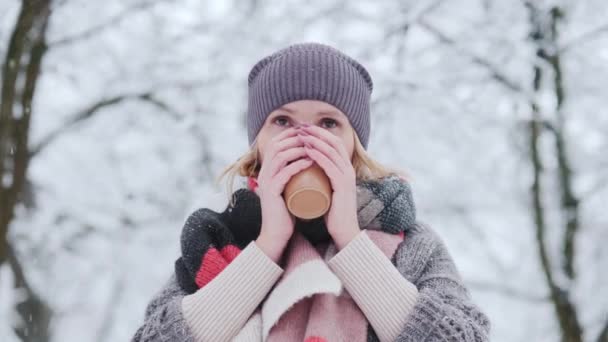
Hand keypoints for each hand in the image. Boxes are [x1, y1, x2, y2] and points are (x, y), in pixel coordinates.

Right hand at [255, 127, 313, 261]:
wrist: (277, 234)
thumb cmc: (286, 211)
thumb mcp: (288, 189)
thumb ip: (292, 177)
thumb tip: (308, 163)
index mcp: (267, 170)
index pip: (275, 144)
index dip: (290, 134)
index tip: (307, 132)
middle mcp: (263, 173)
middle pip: (277, 146)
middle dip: (295, 138)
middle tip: (312, 137)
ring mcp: (266, 182)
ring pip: (279, 156)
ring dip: (297, 148)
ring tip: (314, 148)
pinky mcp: (271, 192)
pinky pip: (283, 173)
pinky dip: (297, 165)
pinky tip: (309, 161)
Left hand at [297, 125, 360, 249]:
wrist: (343, 231)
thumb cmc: (332, 213)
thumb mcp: (326, 190)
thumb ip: (321, 180)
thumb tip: (305, 171)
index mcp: (345, 169)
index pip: (334, 144)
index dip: (319, 133)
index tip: (303, 129)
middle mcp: (349, 169)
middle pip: (333, 143)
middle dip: (316, 133)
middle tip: (300, 127)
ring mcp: (347, 177)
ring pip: (332, 152)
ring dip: (315, 141)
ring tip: (300, 135)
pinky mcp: (343, 186)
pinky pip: (330, 166)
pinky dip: (319, 156)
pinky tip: (308, 150)